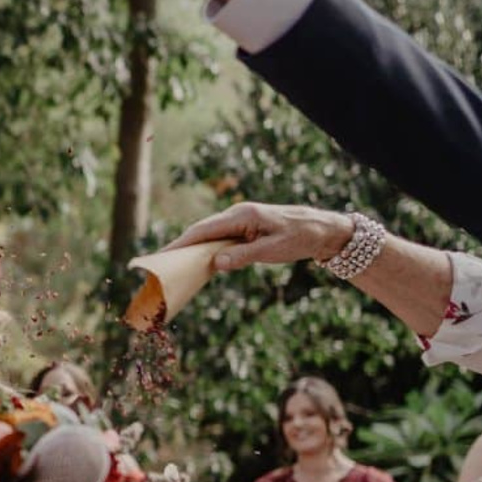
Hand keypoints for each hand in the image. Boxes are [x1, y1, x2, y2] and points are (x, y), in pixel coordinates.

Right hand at [160, 201, 355, 273]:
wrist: (322, 229)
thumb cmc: (300, 237)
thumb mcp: (273, 250)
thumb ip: (243, 257)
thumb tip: (215, 265)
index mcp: (241, 215)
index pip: (203, 230)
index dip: (181, 243)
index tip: (163, 255)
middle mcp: (236, 214)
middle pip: (201, 232)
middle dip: (180, 247)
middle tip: (159, 264)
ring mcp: (239, 221)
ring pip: (209, 236)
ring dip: (192, 251)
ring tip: (173, 266)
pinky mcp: (243, 229)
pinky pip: (219, 240)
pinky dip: (207, 252)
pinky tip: (199, 264)